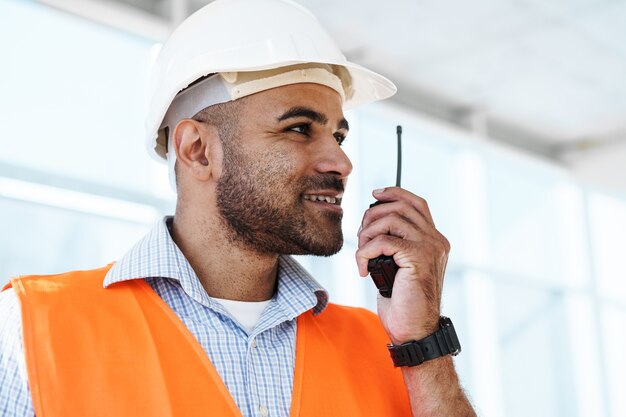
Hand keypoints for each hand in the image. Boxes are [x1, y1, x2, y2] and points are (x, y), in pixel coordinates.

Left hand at [355, 187, 449, 343]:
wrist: (415, 331)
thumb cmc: (404, 303)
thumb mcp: (400, 267)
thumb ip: (395, 244)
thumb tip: (372, 224)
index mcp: (434, 240)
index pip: (416, 203)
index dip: (394, 193)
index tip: (374, 195)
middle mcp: (436, 240)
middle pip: (400, 206)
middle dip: (372, 215)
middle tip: (361, 237)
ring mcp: (430, 248)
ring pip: (390, 219)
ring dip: (367, 234)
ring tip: (362, 254)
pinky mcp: (418, 258)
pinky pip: (383, 241)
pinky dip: (365, 252)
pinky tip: (364, 269)